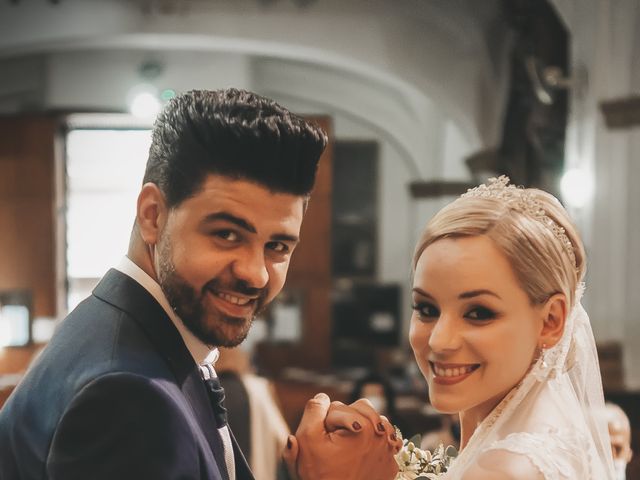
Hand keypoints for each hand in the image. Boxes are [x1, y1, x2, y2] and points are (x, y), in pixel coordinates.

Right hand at [283, 393, 401, 479]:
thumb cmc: (321, 476)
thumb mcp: (307, 440)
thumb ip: (313, 411)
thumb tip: (323, 396)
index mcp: (362, 426)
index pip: (336, 407)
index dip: (324, 422)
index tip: (324, 440)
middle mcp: (382, 435)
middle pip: (359, 408)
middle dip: (344, 420)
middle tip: (334, 441)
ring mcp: (389, 449)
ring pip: (373, 421)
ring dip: (360, 426)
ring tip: (347, 443)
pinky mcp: (392, 462)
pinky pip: (384, 439)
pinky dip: (372, 440)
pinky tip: (359, 451)